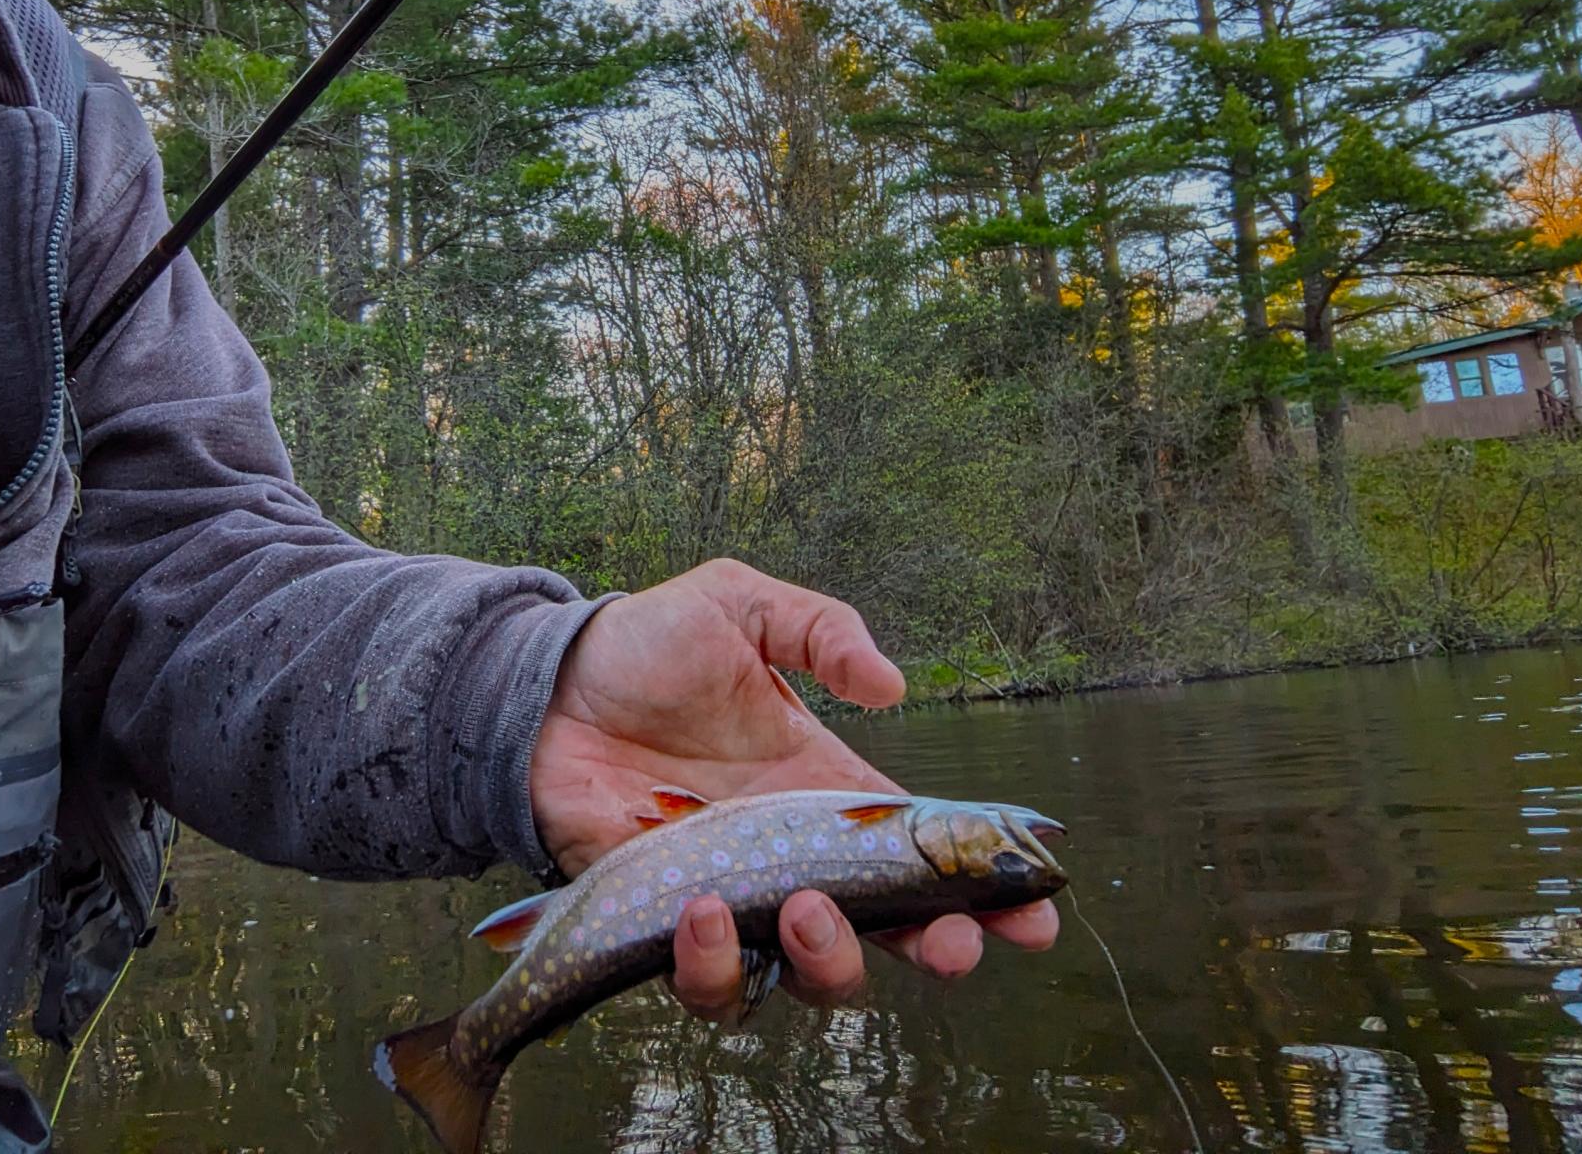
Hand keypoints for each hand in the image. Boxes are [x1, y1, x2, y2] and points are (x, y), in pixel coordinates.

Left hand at [530, 559, 1058, 1019]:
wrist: (546, 683)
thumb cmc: (646, 646)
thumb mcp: (741, 605)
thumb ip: (819, 628)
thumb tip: (890, 687)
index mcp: (824, 787)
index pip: (919, 854)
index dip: (984, 890)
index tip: (1035, 910)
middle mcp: (790, 854)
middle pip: (882, 935)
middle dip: (931, 951)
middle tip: (947, 945)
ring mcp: (731, 892)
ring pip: (801, 976)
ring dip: (825, 964)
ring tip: (808, 909)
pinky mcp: (662, 919)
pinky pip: (707, 976)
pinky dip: (717, 964)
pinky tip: (707, 909)